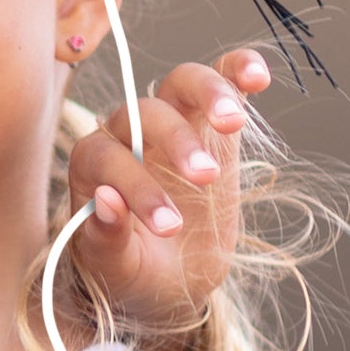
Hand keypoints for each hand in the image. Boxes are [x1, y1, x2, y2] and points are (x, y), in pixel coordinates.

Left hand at [65, 51, 267, 323]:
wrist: (163, 279)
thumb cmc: (130, 270)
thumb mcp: (114, 267)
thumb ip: (105, 237)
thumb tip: (107, 200)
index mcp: (93, 166)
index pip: (106, 157)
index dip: (135, 187)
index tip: (169, 227)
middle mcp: (127, 134)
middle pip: (146, 113)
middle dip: (176, 142)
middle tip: (204, 178)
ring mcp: (173, 124)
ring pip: (182, 84)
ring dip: (207, 95)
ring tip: (233, 122)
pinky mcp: (213, 124)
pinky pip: (222, 82)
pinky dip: (237, 70)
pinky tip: (257, 76)